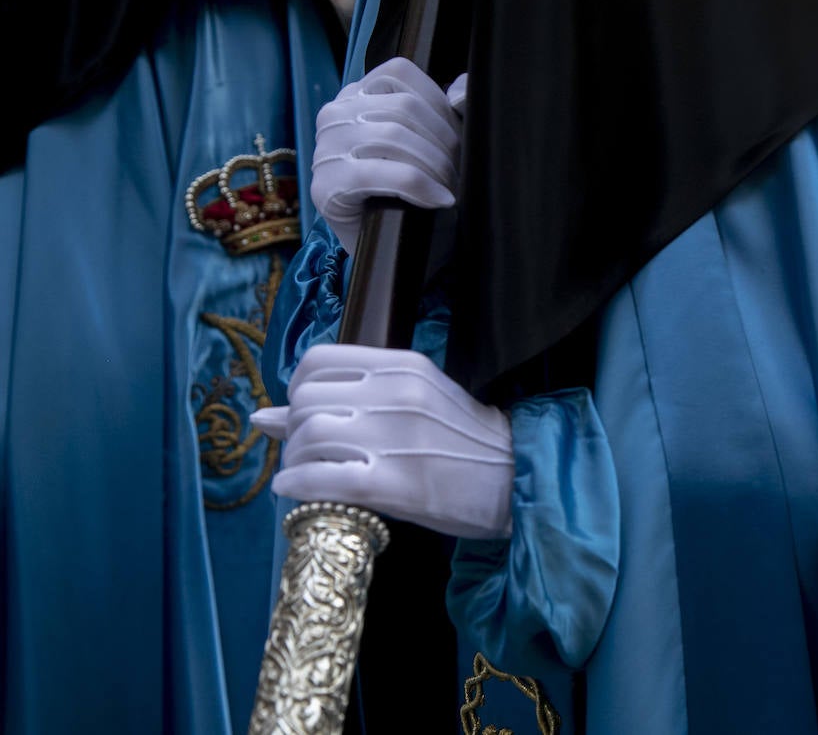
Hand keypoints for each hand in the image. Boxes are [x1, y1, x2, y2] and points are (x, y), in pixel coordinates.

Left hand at [253, 343, 513, 538]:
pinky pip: (321, 479)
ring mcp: (394, 438)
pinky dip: (296, 487)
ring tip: (306, 476)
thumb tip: (263, 416)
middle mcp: (395, 394)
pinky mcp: (394, 483)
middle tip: (306, 454)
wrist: (516, 479)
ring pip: (308, 439)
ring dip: (293, 463)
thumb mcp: (414, 400)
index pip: (317, 362)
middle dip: (294, 431)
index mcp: (402, 365)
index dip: (298, 390)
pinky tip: (298, 494)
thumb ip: (348, 399)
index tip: (308, 413)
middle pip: (306, 402)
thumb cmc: (464, 440)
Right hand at [311, 57, 467, 254]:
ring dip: (435, 164)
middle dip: (443, 140)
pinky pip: (385, 173)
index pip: (399, 74)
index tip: (457, 136)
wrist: (382, 246)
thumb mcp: (426, 141)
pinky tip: (438, 199)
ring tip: (450, 186)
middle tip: (460, 171)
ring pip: (395, 135)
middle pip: (403, 107)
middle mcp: (333, 115)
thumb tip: (460, 92)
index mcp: (354, 95)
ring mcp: (325, 149)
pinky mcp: (327, 184)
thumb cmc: (407, 190)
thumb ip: (445, 109)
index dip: (437, 102)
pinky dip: (420, 186)